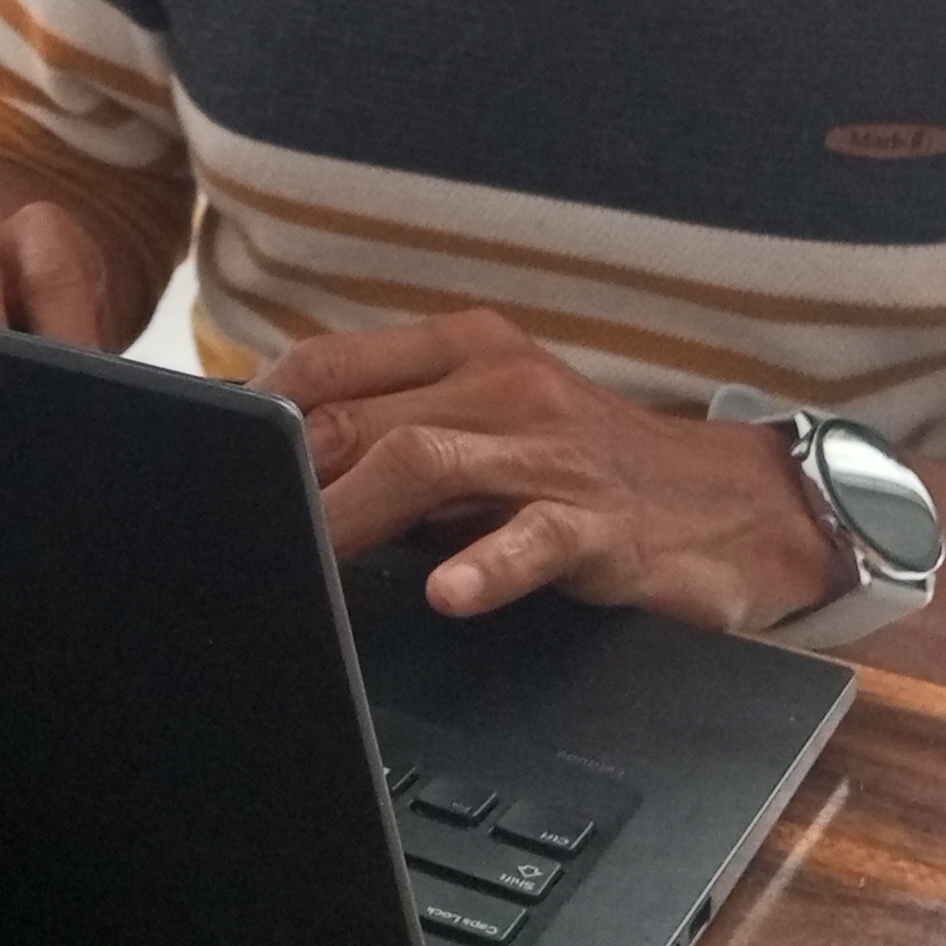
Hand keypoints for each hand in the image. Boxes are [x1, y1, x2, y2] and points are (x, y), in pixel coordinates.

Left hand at [253, 309, 839, 629]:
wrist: (739, 503)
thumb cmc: (594, 468)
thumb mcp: (491, 429)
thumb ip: (399, 433)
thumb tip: (285, 470)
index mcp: (467, 351)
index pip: (330, 366)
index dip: (257, 414)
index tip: (206, 462)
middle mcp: (503, 385)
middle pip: (359, 419)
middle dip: (285, 477)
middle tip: (231, 528)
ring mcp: (551, 451)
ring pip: (424, 462)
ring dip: (347, 514)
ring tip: (300, 560)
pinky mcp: (601, 521)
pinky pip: (535, 538)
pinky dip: (485, 565)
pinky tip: (447, 594)